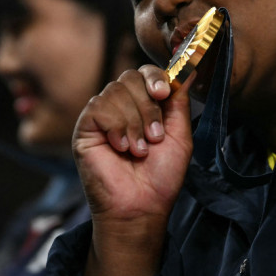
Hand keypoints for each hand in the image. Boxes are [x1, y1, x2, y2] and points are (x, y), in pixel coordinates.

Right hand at [73, 64, 194, 275]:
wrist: (141, 206)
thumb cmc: (161, 177)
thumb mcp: (179, 135)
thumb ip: (180, 102)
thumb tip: (190, 70)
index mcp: (144, 105)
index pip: (146, 73)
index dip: (155, 77)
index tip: (164, 94)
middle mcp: (122, 106)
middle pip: (131, 77)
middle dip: (147, 105)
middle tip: (155, 135)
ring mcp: (102, 115)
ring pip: (116, 91)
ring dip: (134, 122)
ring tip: (139, 149)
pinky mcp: (86, 126)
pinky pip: (99, 106)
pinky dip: (116, 127)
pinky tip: (121, 147)